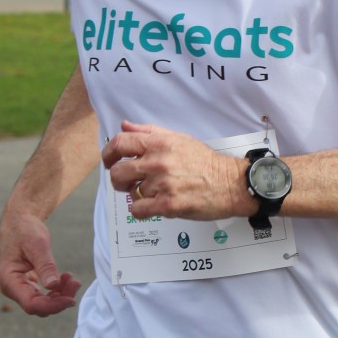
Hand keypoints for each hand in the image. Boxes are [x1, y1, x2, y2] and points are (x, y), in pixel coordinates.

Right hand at [0, 209, 80, 316]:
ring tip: (72, 279)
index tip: (71, 299)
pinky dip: (57, 291)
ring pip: (42, 303)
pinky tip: (65, 278)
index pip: (31, 304)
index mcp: (8, 280)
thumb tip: (53, 286)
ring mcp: (18, 288)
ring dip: (60, 295)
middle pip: (38, 307)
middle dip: (59, 299)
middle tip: (76, 282)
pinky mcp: (26, 285)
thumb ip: (45, 266)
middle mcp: (11, 288)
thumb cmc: (25, 229)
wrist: (19, 221)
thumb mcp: (37, 244)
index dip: (52, 306)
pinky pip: (43, 296)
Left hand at [103, 121, 247, 220]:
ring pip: (131, 193)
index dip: (108, 154)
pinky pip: (138, 210)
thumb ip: (149, 132)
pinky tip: (152, 206)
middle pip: (118, 171)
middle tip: (127, 183)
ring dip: (138, 195)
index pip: (120, 143)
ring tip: (153, 194)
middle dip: (118, 180)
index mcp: (159, 143)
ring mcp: (162, 183)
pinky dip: (141, 210)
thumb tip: (124, 126)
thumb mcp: (178, 138)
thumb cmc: (205, 162)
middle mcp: (158, 161)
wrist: (229, 183)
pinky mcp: (168, 204)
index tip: (109, 162)